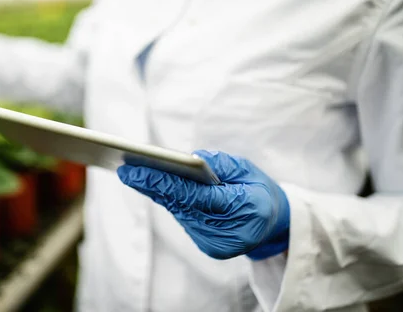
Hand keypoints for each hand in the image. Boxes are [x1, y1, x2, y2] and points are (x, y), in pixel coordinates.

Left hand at [117, 150, 289, 259]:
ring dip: (158, 193)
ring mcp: (214, 243)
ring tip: (134, 174)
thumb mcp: (248, 170)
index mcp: (241, 210)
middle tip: (125, 171)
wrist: (277, 225)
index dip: (161, 182)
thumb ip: (221, 163)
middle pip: (180, 205)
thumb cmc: (261, 191)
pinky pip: (184, 218)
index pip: (192, 195)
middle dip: (151, 186)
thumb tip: (191, 157)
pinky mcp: (208, 246)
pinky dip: (171, 202)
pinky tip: (153, 186)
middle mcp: (224, 233)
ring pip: (179, 212)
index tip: (134, 170)